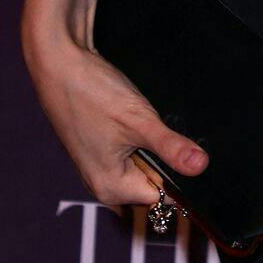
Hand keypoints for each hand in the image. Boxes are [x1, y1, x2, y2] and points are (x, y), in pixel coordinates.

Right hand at [24, 28, 207, 209]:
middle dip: (164, 157)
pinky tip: (131, 115)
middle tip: (156, 128)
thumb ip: (171, 147)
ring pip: (144, 162)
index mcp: (111, 189)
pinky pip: (132, 149)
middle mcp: (103, 185)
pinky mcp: (100, 147)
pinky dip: (139, 134)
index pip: (162, 197)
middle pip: (153, 180)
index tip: (185, 150)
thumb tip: (202, 167)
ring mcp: (100, 166)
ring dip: (151, 143)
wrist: (60, 66)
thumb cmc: (93, 94)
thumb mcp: (140, 121)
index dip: (181, 176)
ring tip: (140, 120)